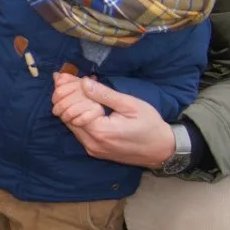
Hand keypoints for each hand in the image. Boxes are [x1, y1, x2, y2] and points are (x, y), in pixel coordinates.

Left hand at [56, 76, 176, 168]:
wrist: (162, 150)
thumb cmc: (150, 125)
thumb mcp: (130, 105)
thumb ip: (105, 94)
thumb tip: (83, 82)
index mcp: (100, 131)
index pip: (72, 108)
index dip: (71, 91)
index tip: (75, 78)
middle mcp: (92, 143)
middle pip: (67, 117)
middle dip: (68, 98)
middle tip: (73, 82)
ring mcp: (92, 149)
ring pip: (71, 125)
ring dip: (71, 108)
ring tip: (79, 91)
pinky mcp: (95, 151)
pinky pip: (79, 132)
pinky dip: (78, 118)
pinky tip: (85, 105)